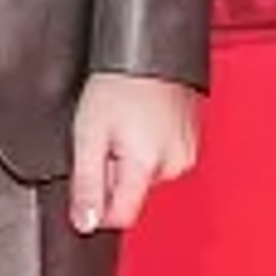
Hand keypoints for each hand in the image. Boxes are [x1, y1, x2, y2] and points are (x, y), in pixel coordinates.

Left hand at [68, 74, 200, 233]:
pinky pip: (160, 158)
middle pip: (132, 193)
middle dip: (113, 172)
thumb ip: (86, 184)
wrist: (149, 52)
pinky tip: (139, 120)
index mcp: (147, 167)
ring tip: (124, 123)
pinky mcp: (190, 142)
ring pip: (145, 176)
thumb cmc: (119, 84)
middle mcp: (173, 165)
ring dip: (130, 158)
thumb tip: (85, 223)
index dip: (98, 205)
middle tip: (106, 137)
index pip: (121, 217)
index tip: (89, 179)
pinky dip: (145, 146)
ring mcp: (185, 153)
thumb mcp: (88, 134)